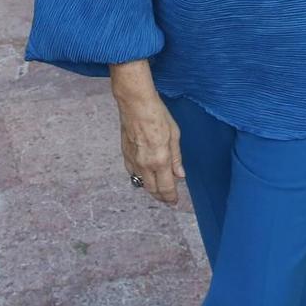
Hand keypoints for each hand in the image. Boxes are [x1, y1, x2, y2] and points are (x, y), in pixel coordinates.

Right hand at [110, 62, 182, 205]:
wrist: (135, 103)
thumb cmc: (157, 114)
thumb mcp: (174, 135)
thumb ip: (176, 158)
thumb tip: (180, 175)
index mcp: (160, 160)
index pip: (166, 188)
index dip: (171, 197)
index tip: (174, 201)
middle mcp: (145, 164)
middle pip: (153, 190)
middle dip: (161, 197)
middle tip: (168, 198)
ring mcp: (133, 160)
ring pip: (141, 183)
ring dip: (151, 189)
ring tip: (159, 189)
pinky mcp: (125, 154)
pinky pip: (133, 173)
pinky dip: (140, 178)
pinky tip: (146, 175)